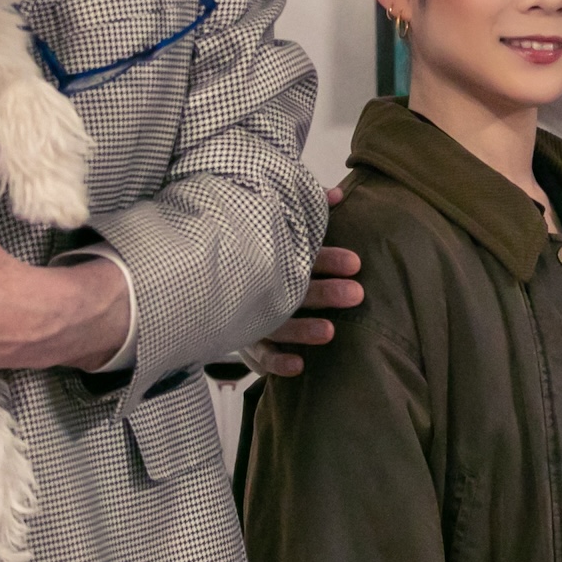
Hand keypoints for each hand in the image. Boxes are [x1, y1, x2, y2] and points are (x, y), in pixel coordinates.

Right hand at [247, 186, 356, 378]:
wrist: (205, 272)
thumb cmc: (260, 251)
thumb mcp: (282, 227)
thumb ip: (309, 211)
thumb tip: (335, 194)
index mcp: (278, 258)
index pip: (304, 255)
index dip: (329, 258)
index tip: (355, 263)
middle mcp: (264, 285)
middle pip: (295, 289)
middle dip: (325, 292)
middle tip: (356, 294)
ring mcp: (252, 314)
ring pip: (278, 323)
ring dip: (303, 329)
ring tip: (330, 332)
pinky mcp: (245, 339)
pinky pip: (259, 354)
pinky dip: (276, 361)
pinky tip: (299, 367)